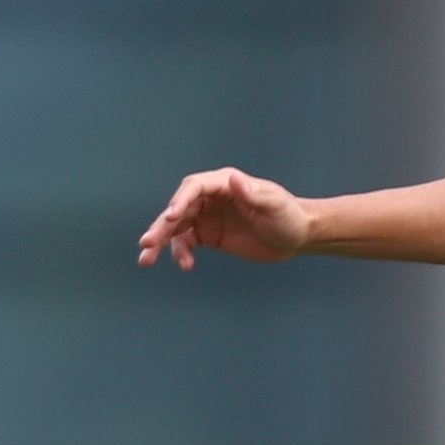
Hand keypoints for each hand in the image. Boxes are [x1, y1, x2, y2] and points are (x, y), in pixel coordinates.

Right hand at [138, 167, 311, 270]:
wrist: (298, 237)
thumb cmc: (289, 216)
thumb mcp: (274, 205)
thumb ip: (253, 194)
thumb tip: (234, 180)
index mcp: (225, 184)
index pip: (195, 187)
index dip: (180, 200)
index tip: (172, 217)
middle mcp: (211, 198)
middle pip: (179, 209)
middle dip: (161, 225)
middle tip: (147, 242)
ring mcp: (207, 217)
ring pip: (176, 228)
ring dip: (160, 242)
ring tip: (146, 260)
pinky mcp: (208, 235)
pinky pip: (186, 243)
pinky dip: (180, 253)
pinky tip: (185, 265)